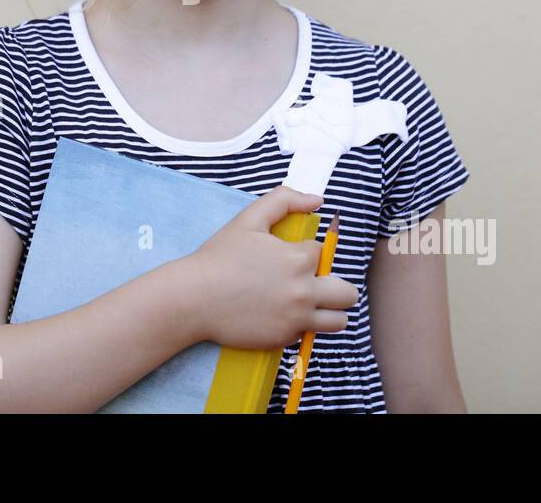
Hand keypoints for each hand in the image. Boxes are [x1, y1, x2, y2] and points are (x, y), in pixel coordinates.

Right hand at [182, 186, 358, 350]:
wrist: (193, 298)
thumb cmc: (219, 256)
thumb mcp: (249, 218)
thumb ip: (284, 200)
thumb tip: (317, 200)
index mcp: (300, 259)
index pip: (324, 254)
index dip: (309, 253)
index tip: (290, 256)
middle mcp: (304, 291)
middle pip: (347, 293)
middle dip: (335, 286)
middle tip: (313, 283)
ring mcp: (296, 319)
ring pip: (339, 321)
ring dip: (329, 311)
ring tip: (308, 304)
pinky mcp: (284, 339)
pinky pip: (308, 335)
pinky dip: (300, 326)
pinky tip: (279, 316)